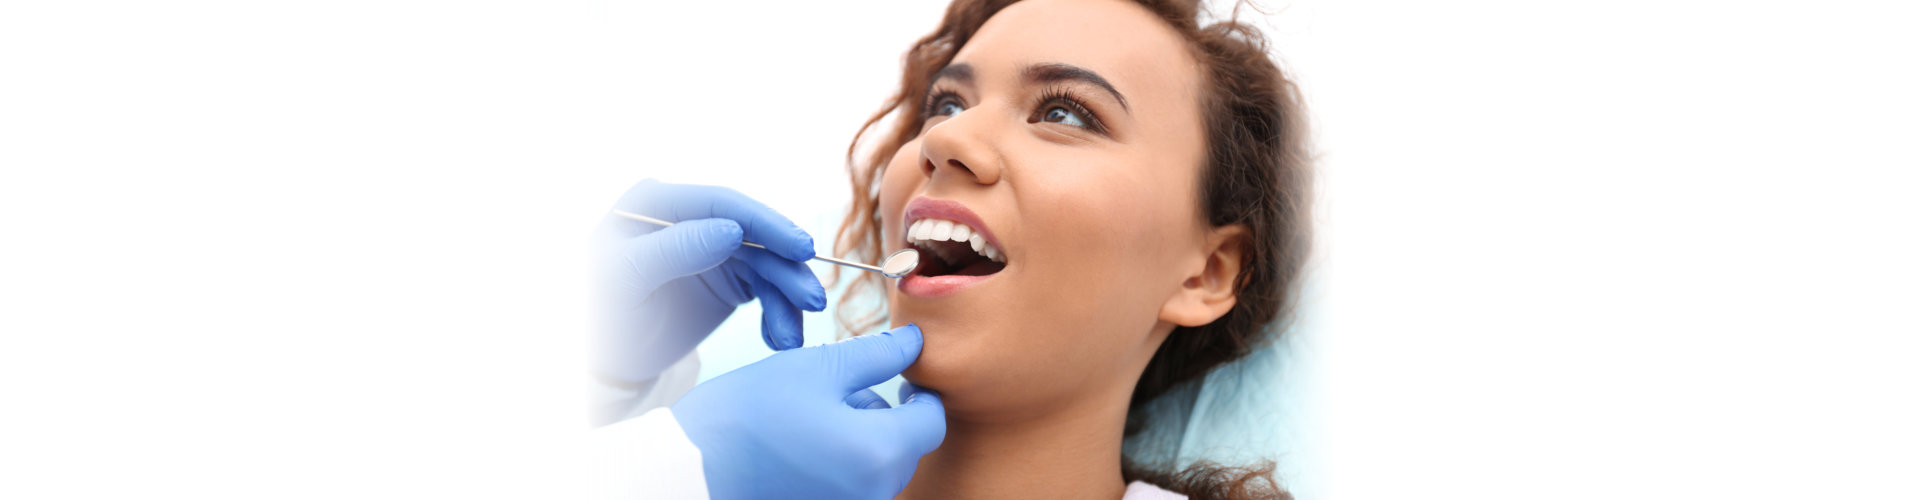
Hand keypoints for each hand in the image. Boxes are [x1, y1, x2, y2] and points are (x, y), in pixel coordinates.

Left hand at [593, 179, 826, 383]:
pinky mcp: (730, 278)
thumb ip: (674, 251)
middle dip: (788, 270)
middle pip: (755, 236)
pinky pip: (767, 290)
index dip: (767, 224)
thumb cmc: (598, 315)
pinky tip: (779, 340)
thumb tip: (732, 230)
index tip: (802, 249)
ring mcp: (713, 248)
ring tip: (791, 340)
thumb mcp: (624, 280)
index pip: (723, 205)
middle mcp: (691, 219)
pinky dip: (779, 315)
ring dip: (788, 300)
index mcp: (657, 203)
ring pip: (769, 265)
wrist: (602, 360)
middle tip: (812, 302)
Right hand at [671, 324, 946, 499]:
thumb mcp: (818, 368)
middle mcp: (874, 493)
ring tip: (811, 418)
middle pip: (905, 447)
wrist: (690, 470)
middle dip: (884, 415)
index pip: (931, 421)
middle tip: (839, 390)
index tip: (901, 373)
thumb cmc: (750, 415)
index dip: (920, 392)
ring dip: (861, 438)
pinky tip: (802, 445)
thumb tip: (915, 343)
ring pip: (878, 466)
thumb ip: (877, 355)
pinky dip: (839, 463)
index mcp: (881, 453)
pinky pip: (852, 485)